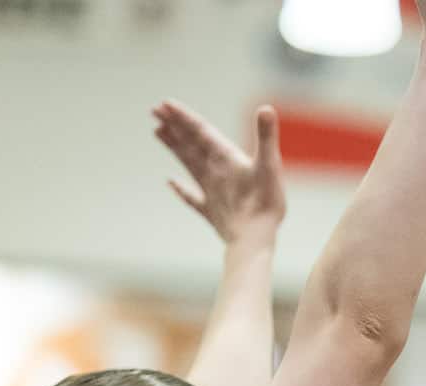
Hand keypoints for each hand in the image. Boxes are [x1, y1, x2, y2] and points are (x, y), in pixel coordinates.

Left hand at [153, 101, 285, 244]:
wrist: (253, 240)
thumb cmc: (264, 204)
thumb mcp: (271, 165)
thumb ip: (266, 136)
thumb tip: (267, 108)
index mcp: (225, 159)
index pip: (200, 131)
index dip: (183, 117)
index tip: (164, 104)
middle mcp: (212, 172)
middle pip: (189, 145)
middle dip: (173, 127)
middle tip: (155, 111)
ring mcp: (209, 192)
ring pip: (187, 164)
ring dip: (173, 148)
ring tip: (157, 133)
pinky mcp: (211, 211)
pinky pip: (192, 198)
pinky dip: (181, 189)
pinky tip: (169, 182)